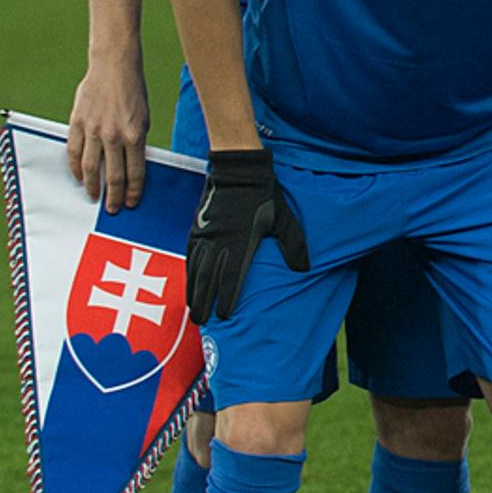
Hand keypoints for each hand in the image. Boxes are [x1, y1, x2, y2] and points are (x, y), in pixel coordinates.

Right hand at [66, 54, 150, 212]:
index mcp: (134, 135)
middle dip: (113, 195)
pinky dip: (74, 167)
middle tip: (112, 209)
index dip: (133, 190)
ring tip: (94, 197)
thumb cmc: (132, 93)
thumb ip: (136, 142)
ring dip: (92, 185)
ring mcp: (93, 130)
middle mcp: (113, 135)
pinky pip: (72, 151)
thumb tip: (131, 166)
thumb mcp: (143, 119)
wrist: (113, 67)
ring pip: (89, 167)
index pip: (135, 171)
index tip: (131, 203)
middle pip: (112, 174)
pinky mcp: (77, 123)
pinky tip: (77, 177)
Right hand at [186, 148, 306, 322]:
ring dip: (194, 292)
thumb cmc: (265, 195)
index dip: (227, 297)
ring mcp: (205, 236)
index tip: (225, 316)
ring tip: (194, 312)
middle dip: (205, 302)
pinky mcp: (196, 229)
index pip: (232, 276)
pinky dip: (188, 274)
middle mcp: (219, 242)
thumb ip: (293, 244)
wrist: (238, 169)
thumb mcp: (284, 218)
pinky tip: (189, 286)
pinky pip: (189, 256)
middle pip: (209, 278)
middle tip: (203, 322)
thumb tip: (303, 270)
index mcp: (241, 241)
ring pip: (196, 270)